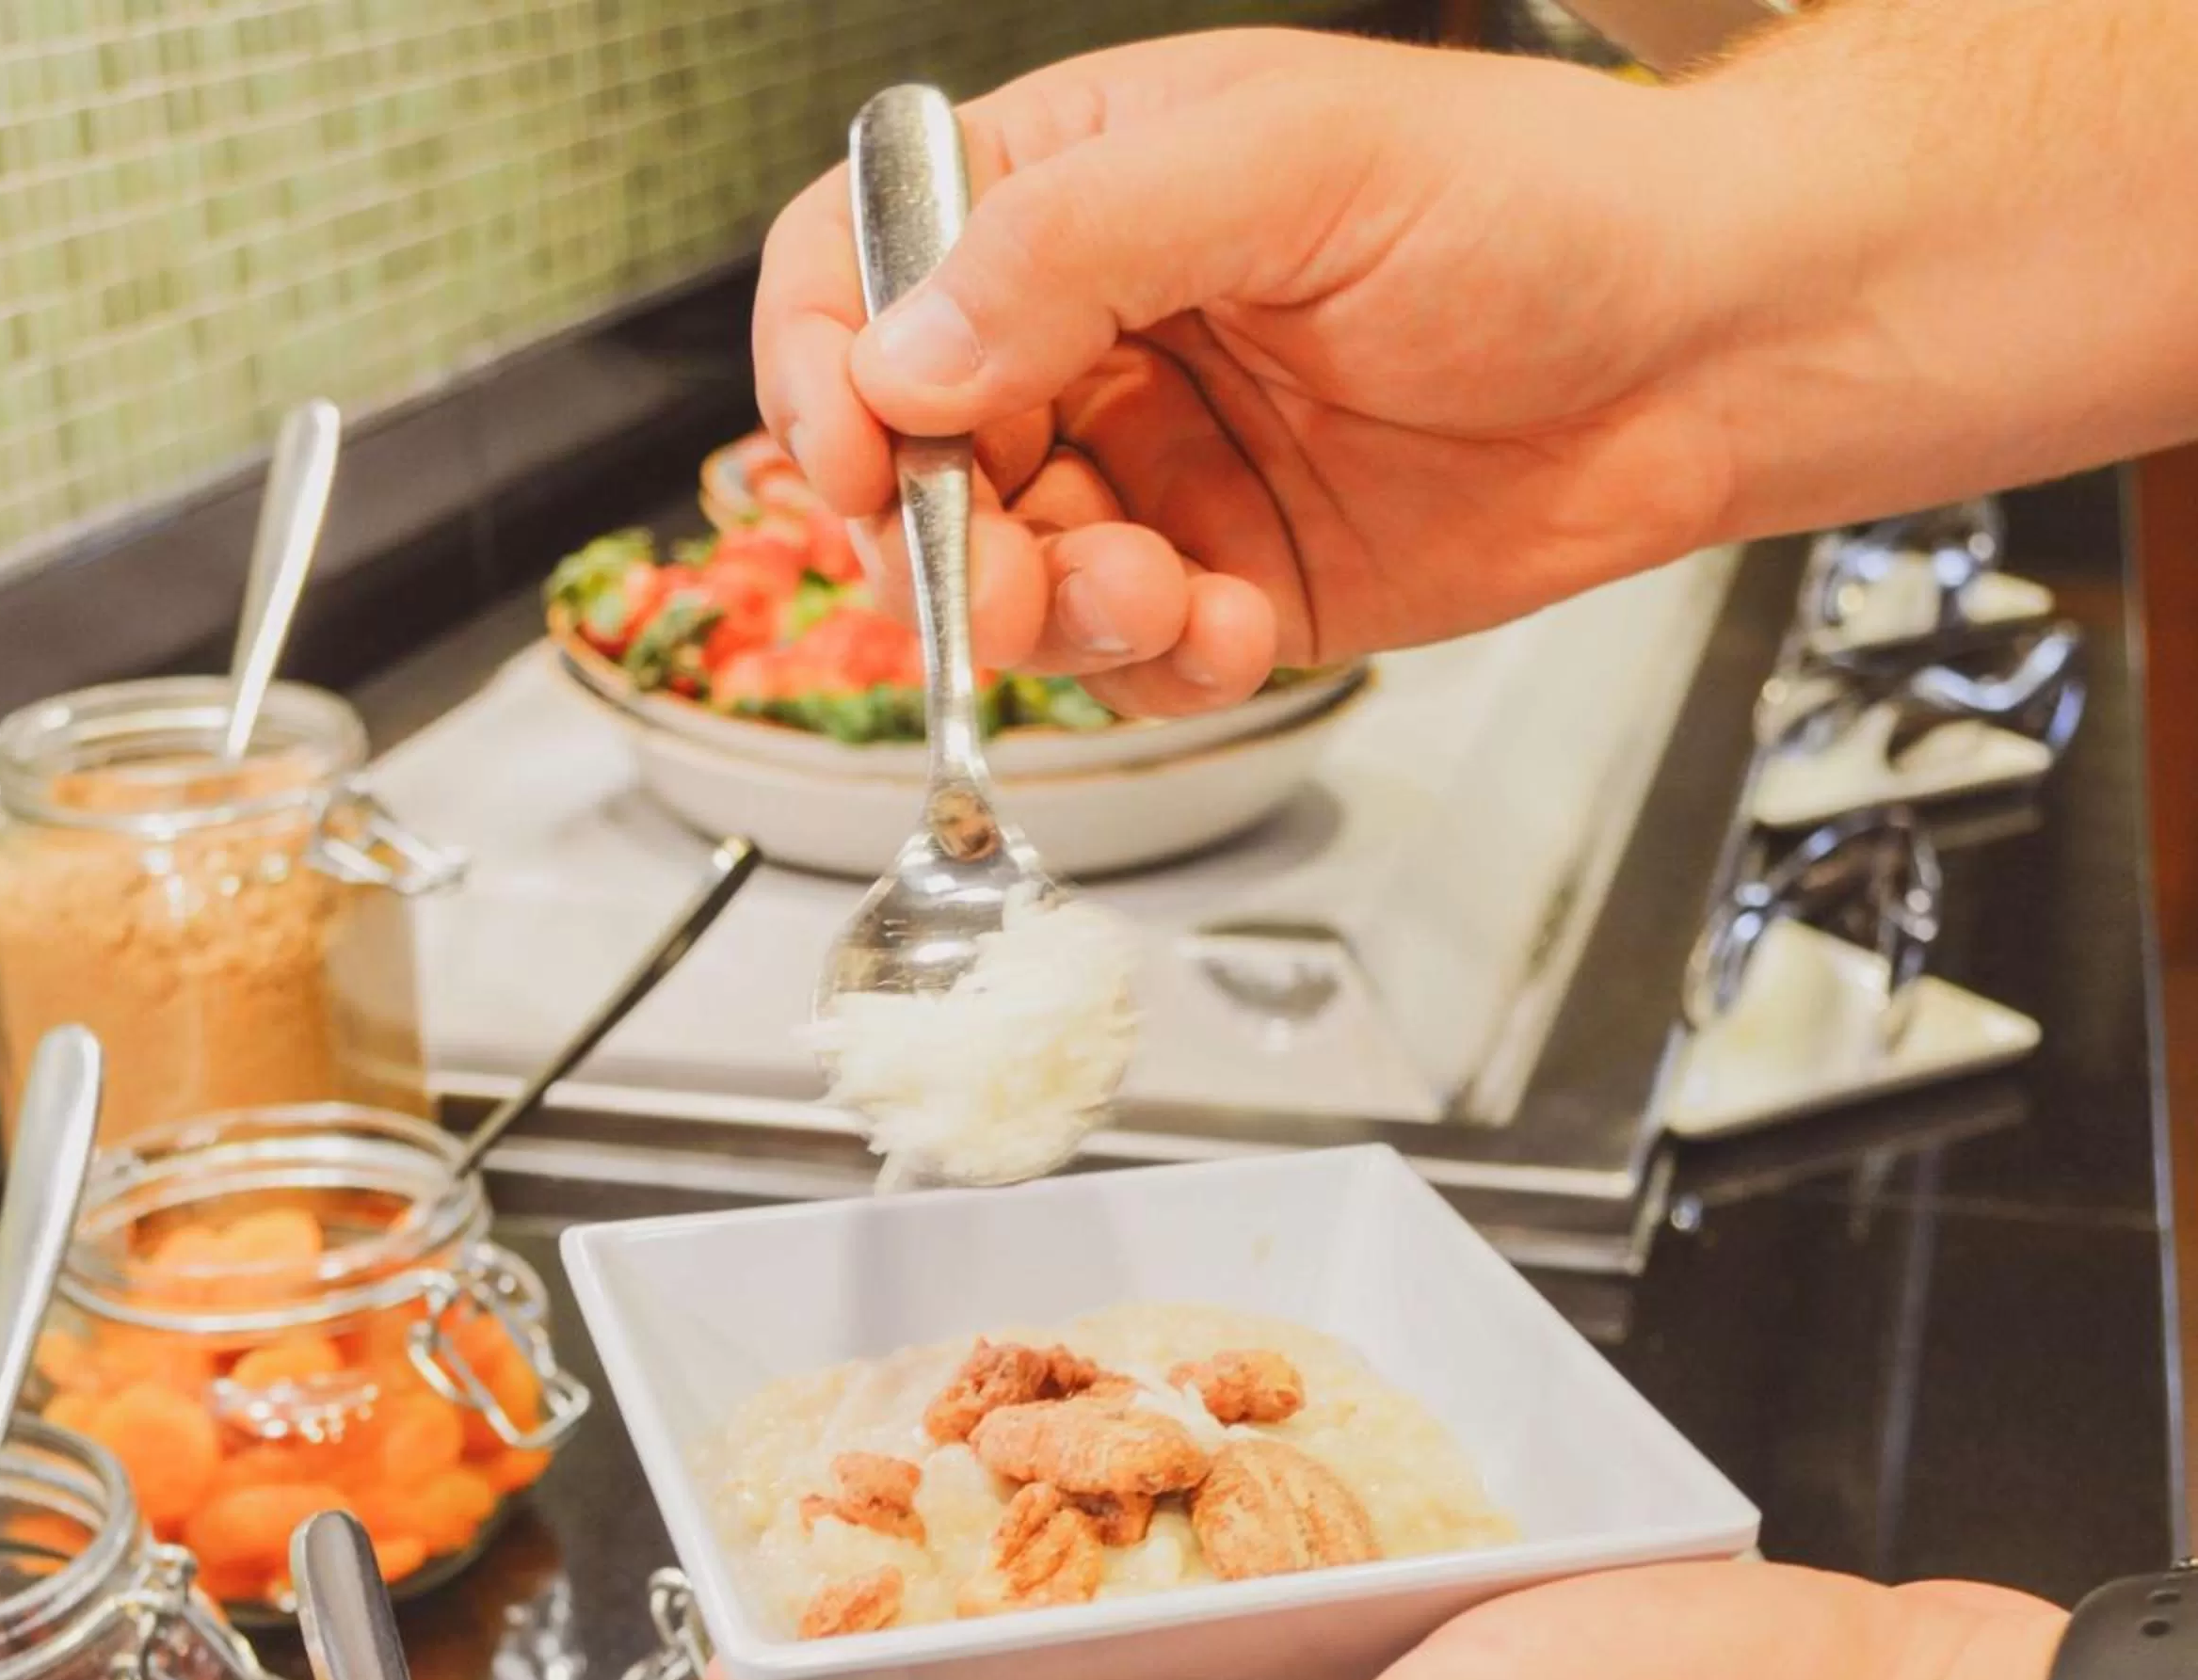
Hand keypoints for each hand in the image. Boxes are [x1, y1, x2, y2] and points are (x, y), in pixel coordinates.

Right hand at [754, 29, 1733, 712]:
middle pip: (910, 457)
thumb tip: (900, 360)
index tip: (852, 459)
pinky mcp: (1224, 583)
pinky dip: (1160, 670)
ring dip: (1059, 618)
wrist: (1700, 351)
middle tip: (1003, 580)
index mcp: (1077, 187)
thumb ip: (1075, 249)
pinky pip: (1125, 664)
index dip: (821, 366)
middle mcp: (1092, 332)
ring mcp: (1155, 469)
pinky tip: (1239, 625)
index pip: (863, 266)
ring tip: (1166, 596)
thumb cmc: (1534, 205)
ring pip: (1009, 582)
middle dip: (941, 538)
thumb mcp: (1290, 167)